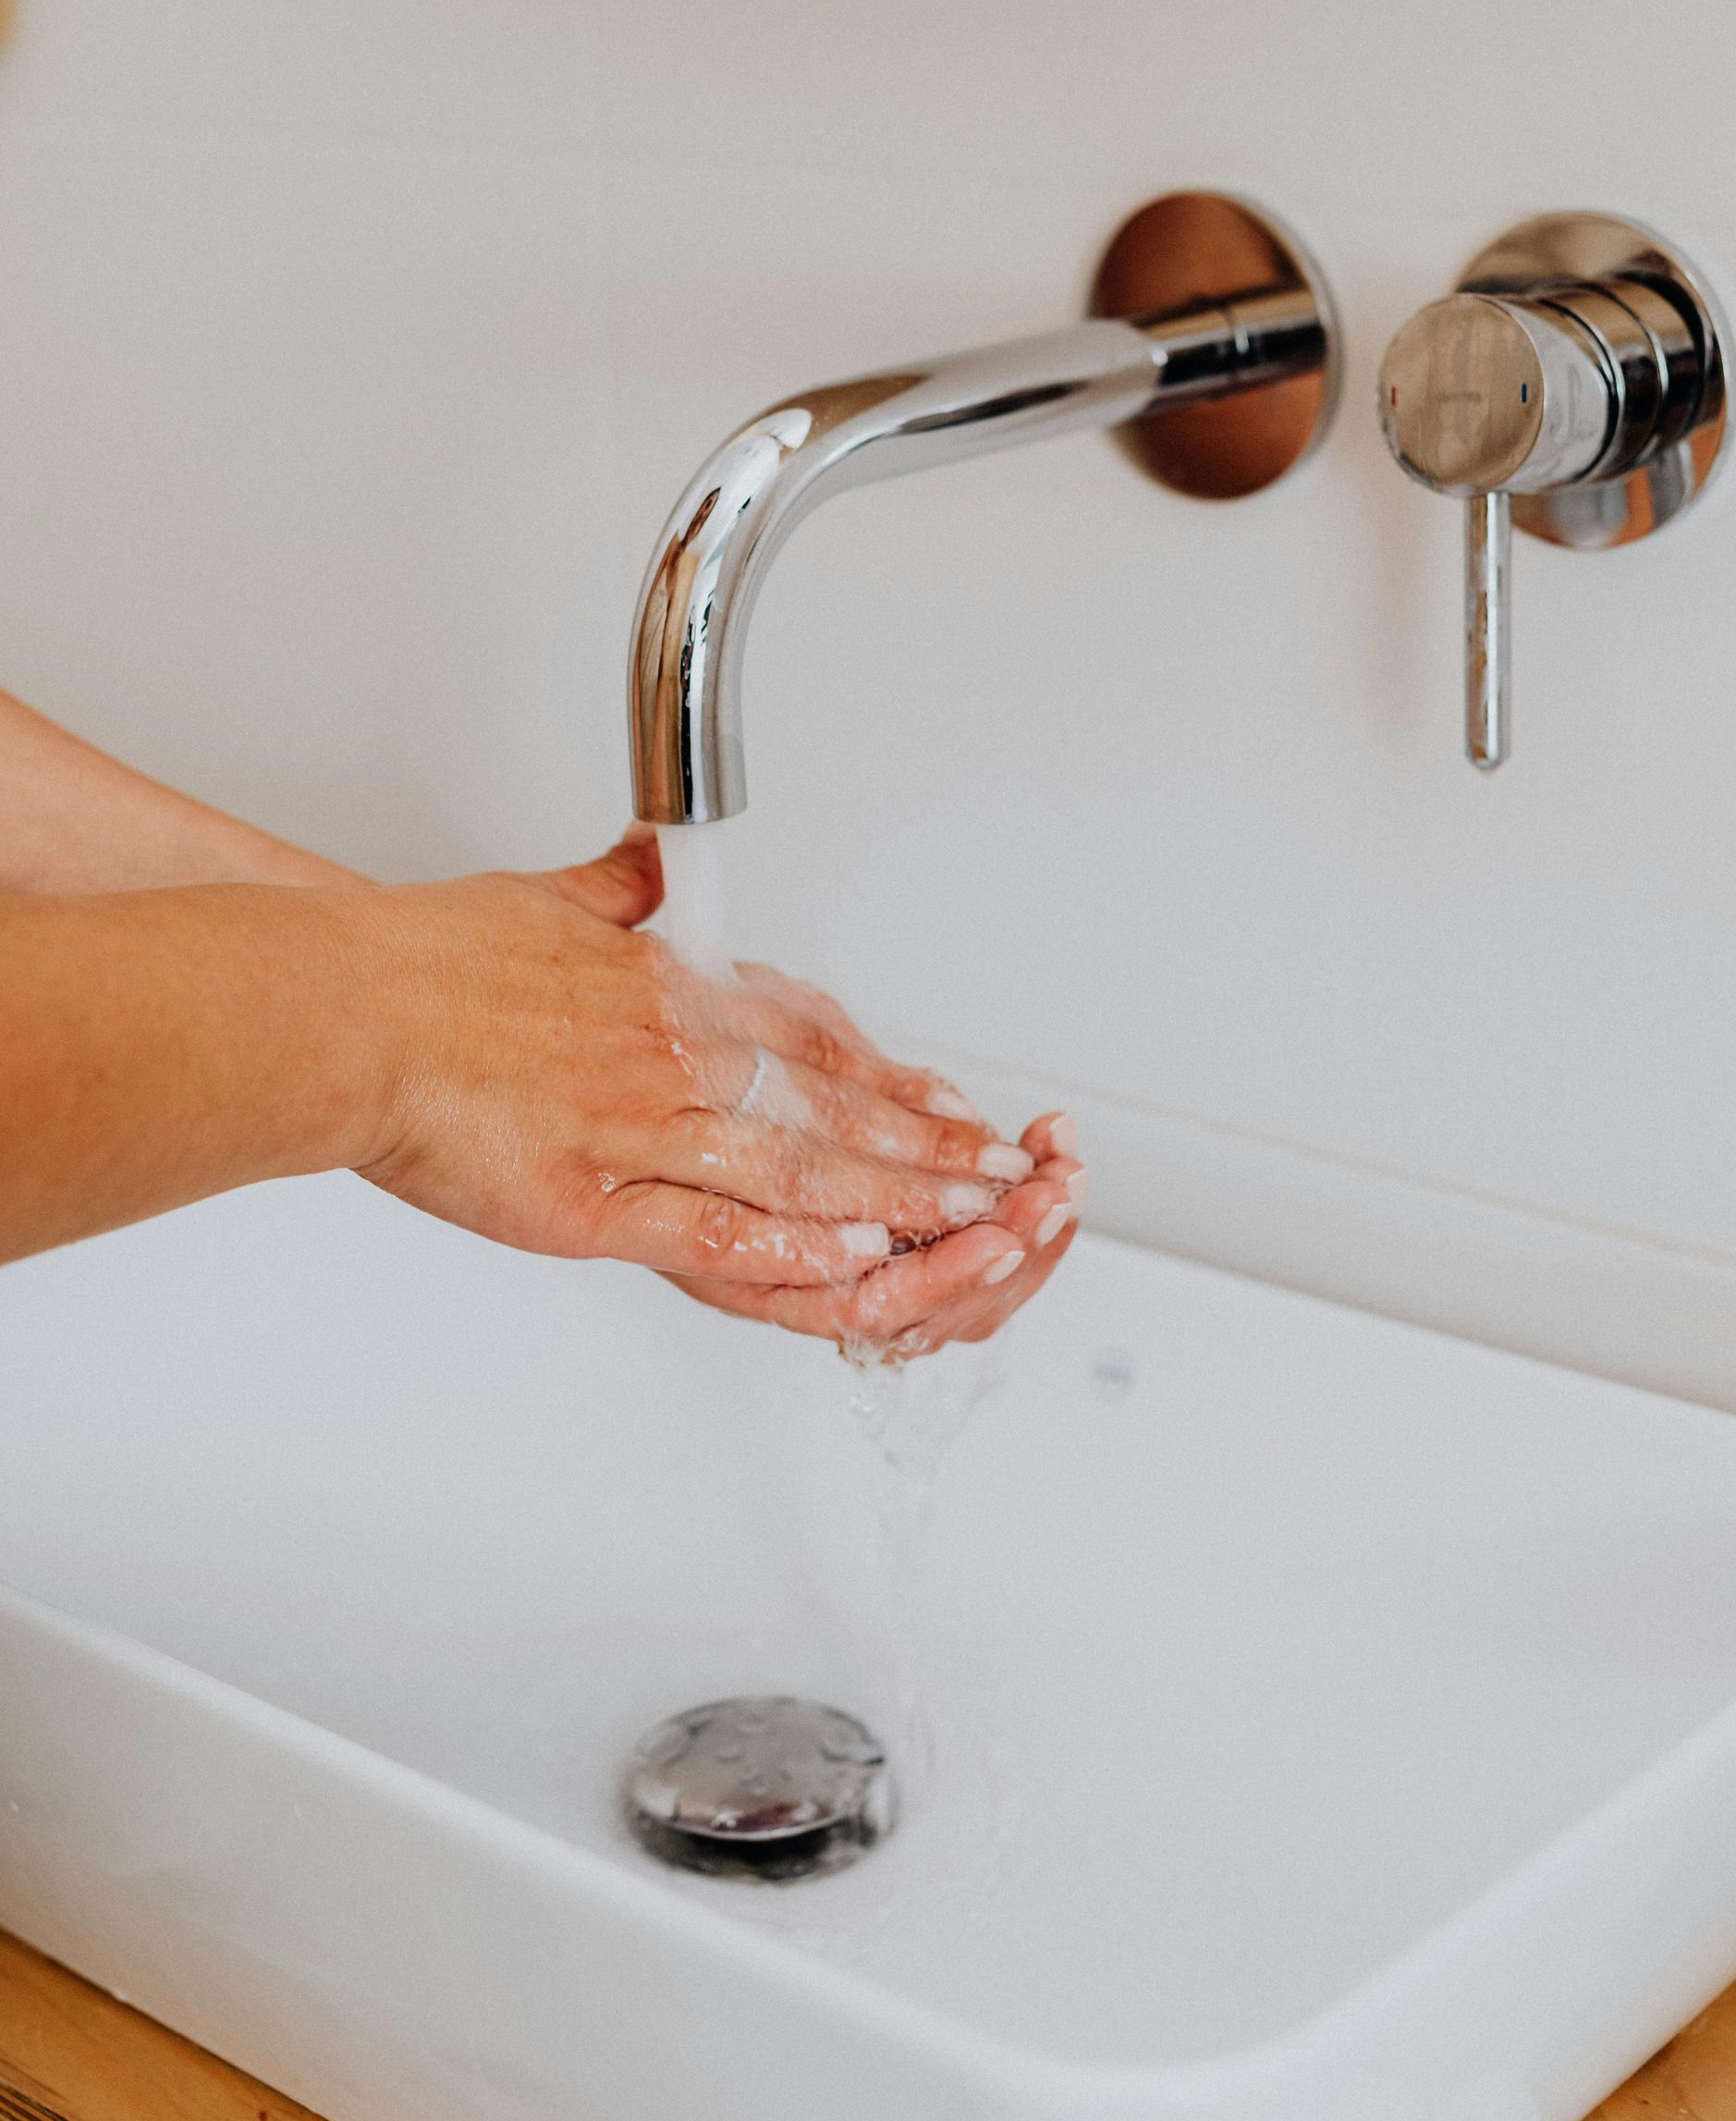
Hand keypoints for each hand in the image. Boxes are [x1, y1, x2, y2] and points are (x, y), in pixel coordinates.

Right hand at [360, 829, 1083, 1346]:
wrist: (348, 1012)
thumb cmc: (430, 958)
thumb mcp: (548, 898)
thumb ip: (623, 891)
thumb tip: (658, 862)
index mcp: (671, 988)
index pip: (815, 1037)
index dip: (894, 1078)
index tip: (952, 1104)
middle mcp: (675, 1056)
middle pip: (828, 1107)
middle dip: (926, 1148)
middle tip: (1003, 1178)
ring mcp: (638, 1130)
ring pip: (793, 1169)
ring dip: (890, 1199)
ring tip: (966, 1224)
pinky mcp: (589, 1204)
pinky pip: (710, 1228)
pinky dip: (788, 1244)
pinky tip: (849, 1258)